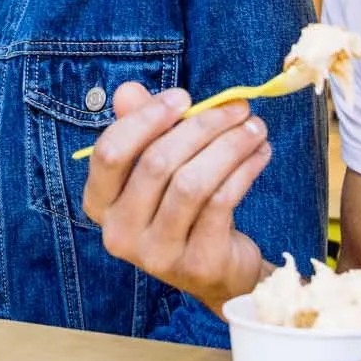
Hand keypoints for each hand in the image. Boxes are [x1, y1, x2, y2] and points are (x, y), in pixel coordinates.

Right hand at [81, 81, 272, 311]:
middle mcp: (119, 233)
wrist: (216, 269)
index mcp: (100, 204)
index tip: (183, 96)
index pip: (109, 153)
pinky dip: (244, 171)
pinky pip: (220, 203)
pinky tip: (260, 154)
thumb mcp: (159, 167)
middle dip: (202, 126)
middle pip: (156, 164)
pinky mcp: (196, 264)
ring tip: (254, 127)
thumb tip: (127, 90)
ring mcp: (157, 254)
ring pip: (191, 183)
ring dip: (229, 146)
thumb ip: (141, 128)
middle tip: (237, 107)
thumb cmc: (183, 208)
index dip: (145, 118)